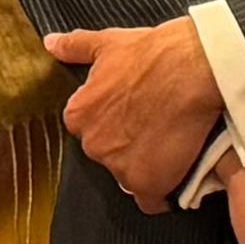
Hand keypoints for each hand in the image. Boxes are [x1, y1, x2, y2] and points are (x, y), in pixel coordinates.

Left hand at [45, 20, 225, 207]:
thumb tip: (50, 43)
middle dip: (128, 147)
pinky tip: (176, 175)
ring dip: (147, 168)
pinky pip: (151, 201)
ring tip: (171, 147)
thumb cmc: (153, 53)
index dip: (114, 124)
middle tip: (155, 129)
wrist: (194, 68)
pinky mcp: (148, 184)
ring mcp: (119, 167)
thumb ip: (75, 47)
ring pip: (129, 177)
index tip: (134, 116)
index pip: (90, 129)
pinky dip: (162, 192)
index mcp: (78, 115)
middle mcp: (93, 145)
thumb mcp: (108, 43)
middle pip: (109, 156)